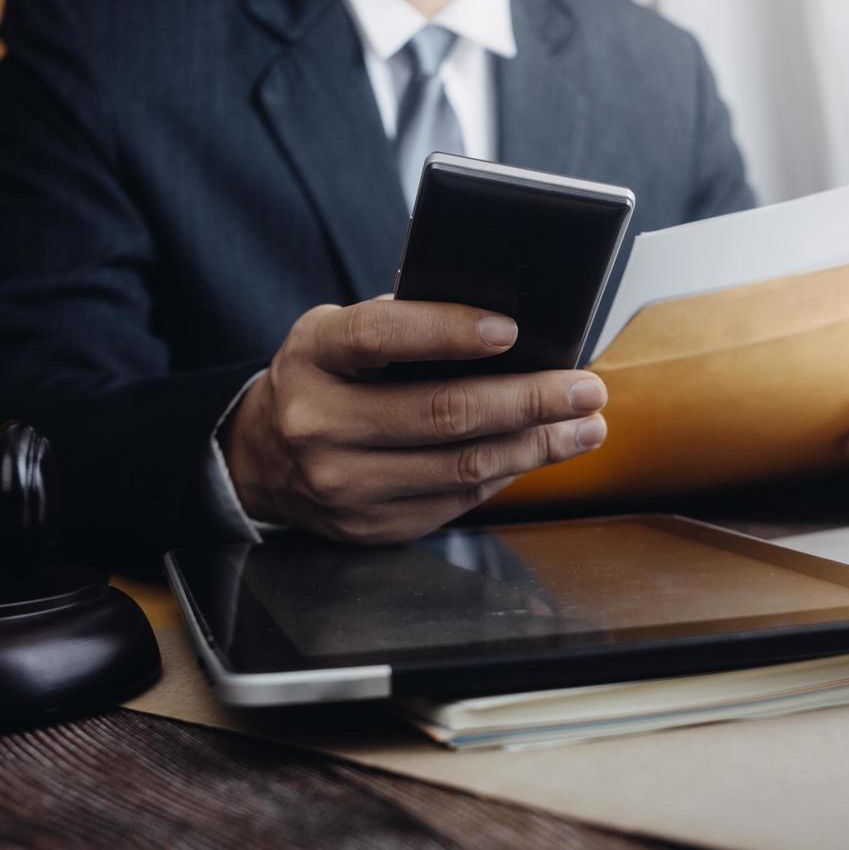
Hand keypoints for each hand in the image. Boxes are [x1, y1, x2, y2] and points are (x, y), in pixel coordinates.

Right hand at [222, 298, 606, 543]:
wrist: (261, 458)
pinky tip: (539, 452)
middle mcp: (318, 424)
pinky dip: (507, 473)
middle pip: (441, 413)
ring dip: (536, 445)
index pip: (382, 337)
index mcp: (312, 356)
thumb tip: (507, 329)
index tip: (512, 330)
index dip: (449, 331)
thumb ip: (403, 323)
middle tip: (586, 388)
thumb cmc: (324, 378)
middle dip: (529, 400)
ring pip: (460, 466)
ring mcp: (342, 485)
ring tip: (585, 425)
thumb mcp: (338, 334)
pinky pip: (457, 499)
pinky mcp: (370, 527)